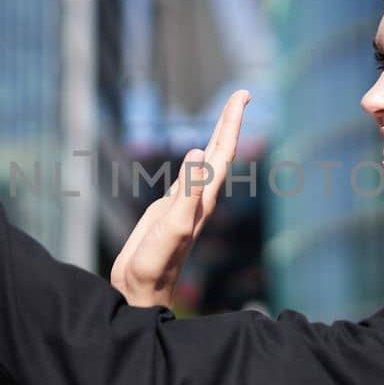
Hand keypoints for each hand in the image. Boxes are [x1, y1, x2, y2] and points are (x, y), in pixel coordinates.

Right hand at [110, 90, 249, 308]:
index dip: (231, 123)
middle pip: (219, 152)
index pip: (222, 152)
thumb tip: (197, 152)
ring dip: (216, 138)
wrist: (141, 291)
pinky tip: (196, 154)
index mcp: (203, 198)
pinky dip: (195, 158)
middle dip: (229, 122)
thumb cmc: (155, 264)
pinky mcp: (168, 210)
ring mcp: (185, 203)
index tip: (242, 94)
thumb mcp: (171, 226)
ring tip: (226, 116)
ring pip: (206, 162)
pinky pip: (188, 176)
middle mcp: (199, 197)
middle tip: (242, 93)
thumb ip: (187, 192)